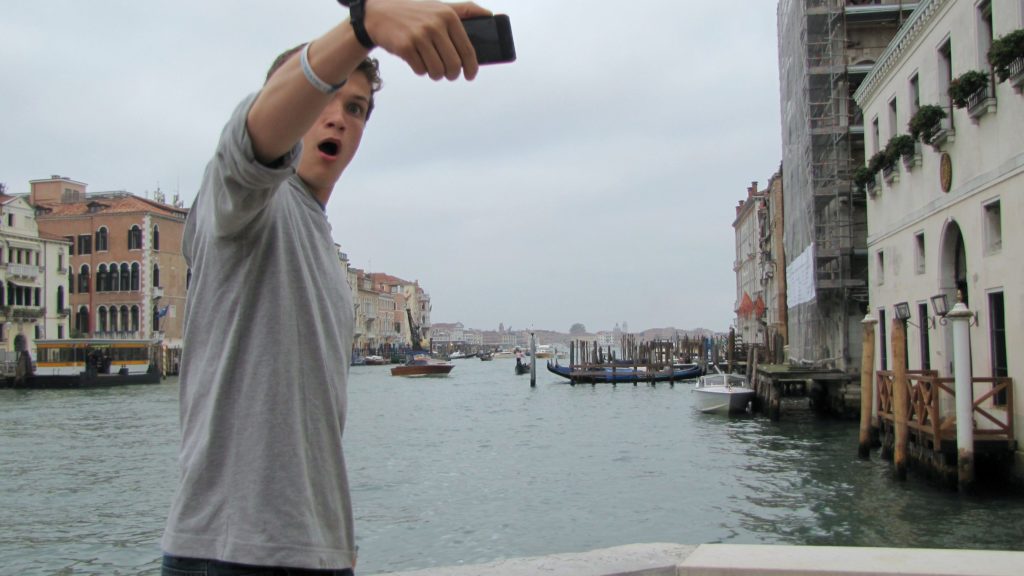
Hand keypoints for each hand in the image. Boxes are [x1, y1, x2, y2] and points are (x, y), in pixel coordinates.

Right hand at [363, 0, 491, 80]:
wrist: (378, 13)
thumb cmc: (415, 12)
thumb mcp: (440, 6)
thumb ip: (464, 10)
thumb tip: (490, 15)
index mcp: (448, 16)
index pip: (468, 49)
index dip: (471, 67)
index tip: (470, 75)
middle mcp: (435, 25)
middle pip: (454, 65)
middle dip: (452, 74)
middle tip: (448, 73)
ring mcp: (419, 36)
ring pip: (437, 71)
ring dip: (435, 74)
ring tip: (431, 66)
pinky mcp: (405, 47)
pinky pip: (421, 70)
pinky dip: (420, 70)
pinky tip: (416, 59)